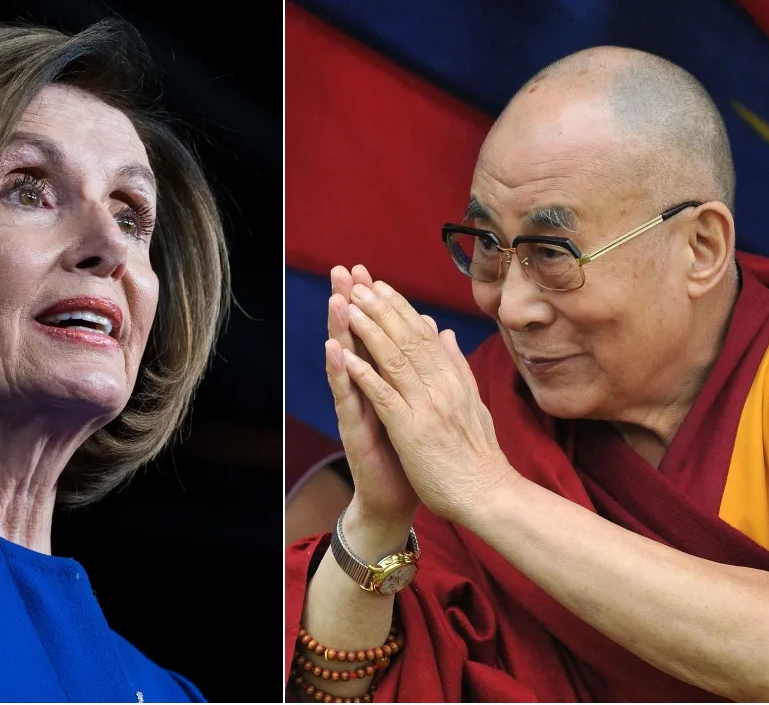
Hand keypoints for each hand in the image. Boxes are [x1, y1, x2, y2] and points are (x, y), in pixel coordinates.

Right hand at [326, 265, 417, 528]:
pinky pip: (347, 398)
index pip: (377, 333)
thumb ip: (421, 367)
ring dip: (339, 329)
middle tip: (341, 269)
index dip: (371, 302)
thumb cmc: (409, 452)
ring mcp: (357, 409)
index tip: (366, 270)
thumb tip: (433, 331)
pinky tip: (335, 350)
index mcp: (386, 381)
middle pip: (356, 338)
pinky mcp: (354, 431)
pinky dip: (341, 373)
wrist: (398, 499)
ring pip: (346, 363)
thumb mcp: (419, 404)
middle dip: (349, 303)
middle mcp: (366, 390)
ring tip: (335, 298)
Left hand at [340, 278, 521, 523]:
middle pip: (407, 338)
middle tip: (358, 284)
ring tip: (349, 306)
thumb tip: (445, 333)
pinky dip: (364, 374)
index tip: (381, 286)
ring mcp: (426, 407)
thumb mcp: (473, 403)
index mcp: (453, 379)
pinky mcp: (411, 431)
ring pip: (394, 359)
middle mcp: (441, 386)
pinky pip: (384, 396)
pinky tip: (346, 356)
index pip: (423, 334)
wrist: (488, 495)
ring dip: (369, 330)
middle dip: (380, 308)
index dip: (400, 308)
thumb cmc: (478, 455)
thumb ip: (457, 367)